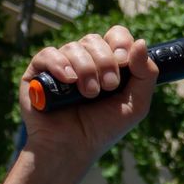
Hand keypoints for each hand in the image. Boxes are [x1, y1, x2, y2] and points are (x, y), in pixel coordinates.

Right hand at [19, 25, 158, 160]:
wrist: (72, 148)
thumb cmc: (103, 129)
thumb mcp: (136, 104)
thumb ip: (145, 74)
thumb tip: (140, 42)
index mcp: (107, 62)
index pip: (115, 35)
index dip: (121, 43)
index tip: (123, 62)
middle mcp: (84, 59)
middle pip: (95, 39)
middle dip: (105, 62)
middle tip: (108, 87)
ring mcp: (60, 64)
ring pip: (74, 47)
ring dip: (86, 69)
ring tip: (88, 94)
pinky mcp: (37, 72)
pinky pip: (48, 54)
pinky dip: (60, 64)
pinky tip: (68, 80)